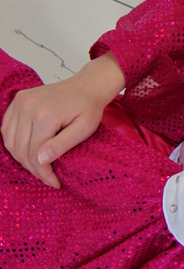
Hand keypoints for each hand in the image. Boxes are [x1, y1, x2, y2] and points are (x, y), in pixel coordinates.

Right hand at [1, 53, 123, 187]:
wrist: (88, 85)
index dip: (43, 172)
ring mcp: (20, 101)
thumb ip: (62, 144)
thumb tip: (41, 160)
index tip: (55, 183)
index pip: (35, 153)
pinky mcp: (18, 100)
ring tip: (39, 167)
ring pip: (11, 141)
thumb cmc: (89, 107)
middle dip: (33, 168)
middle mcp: (28, 106)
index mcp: (46, 114)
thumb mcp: (84, 128)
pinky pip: (7, 128)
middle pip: (21, 149)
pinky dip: (14, 143)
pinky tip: (28, 151)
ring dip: (22, 158)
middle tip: (48, 178)